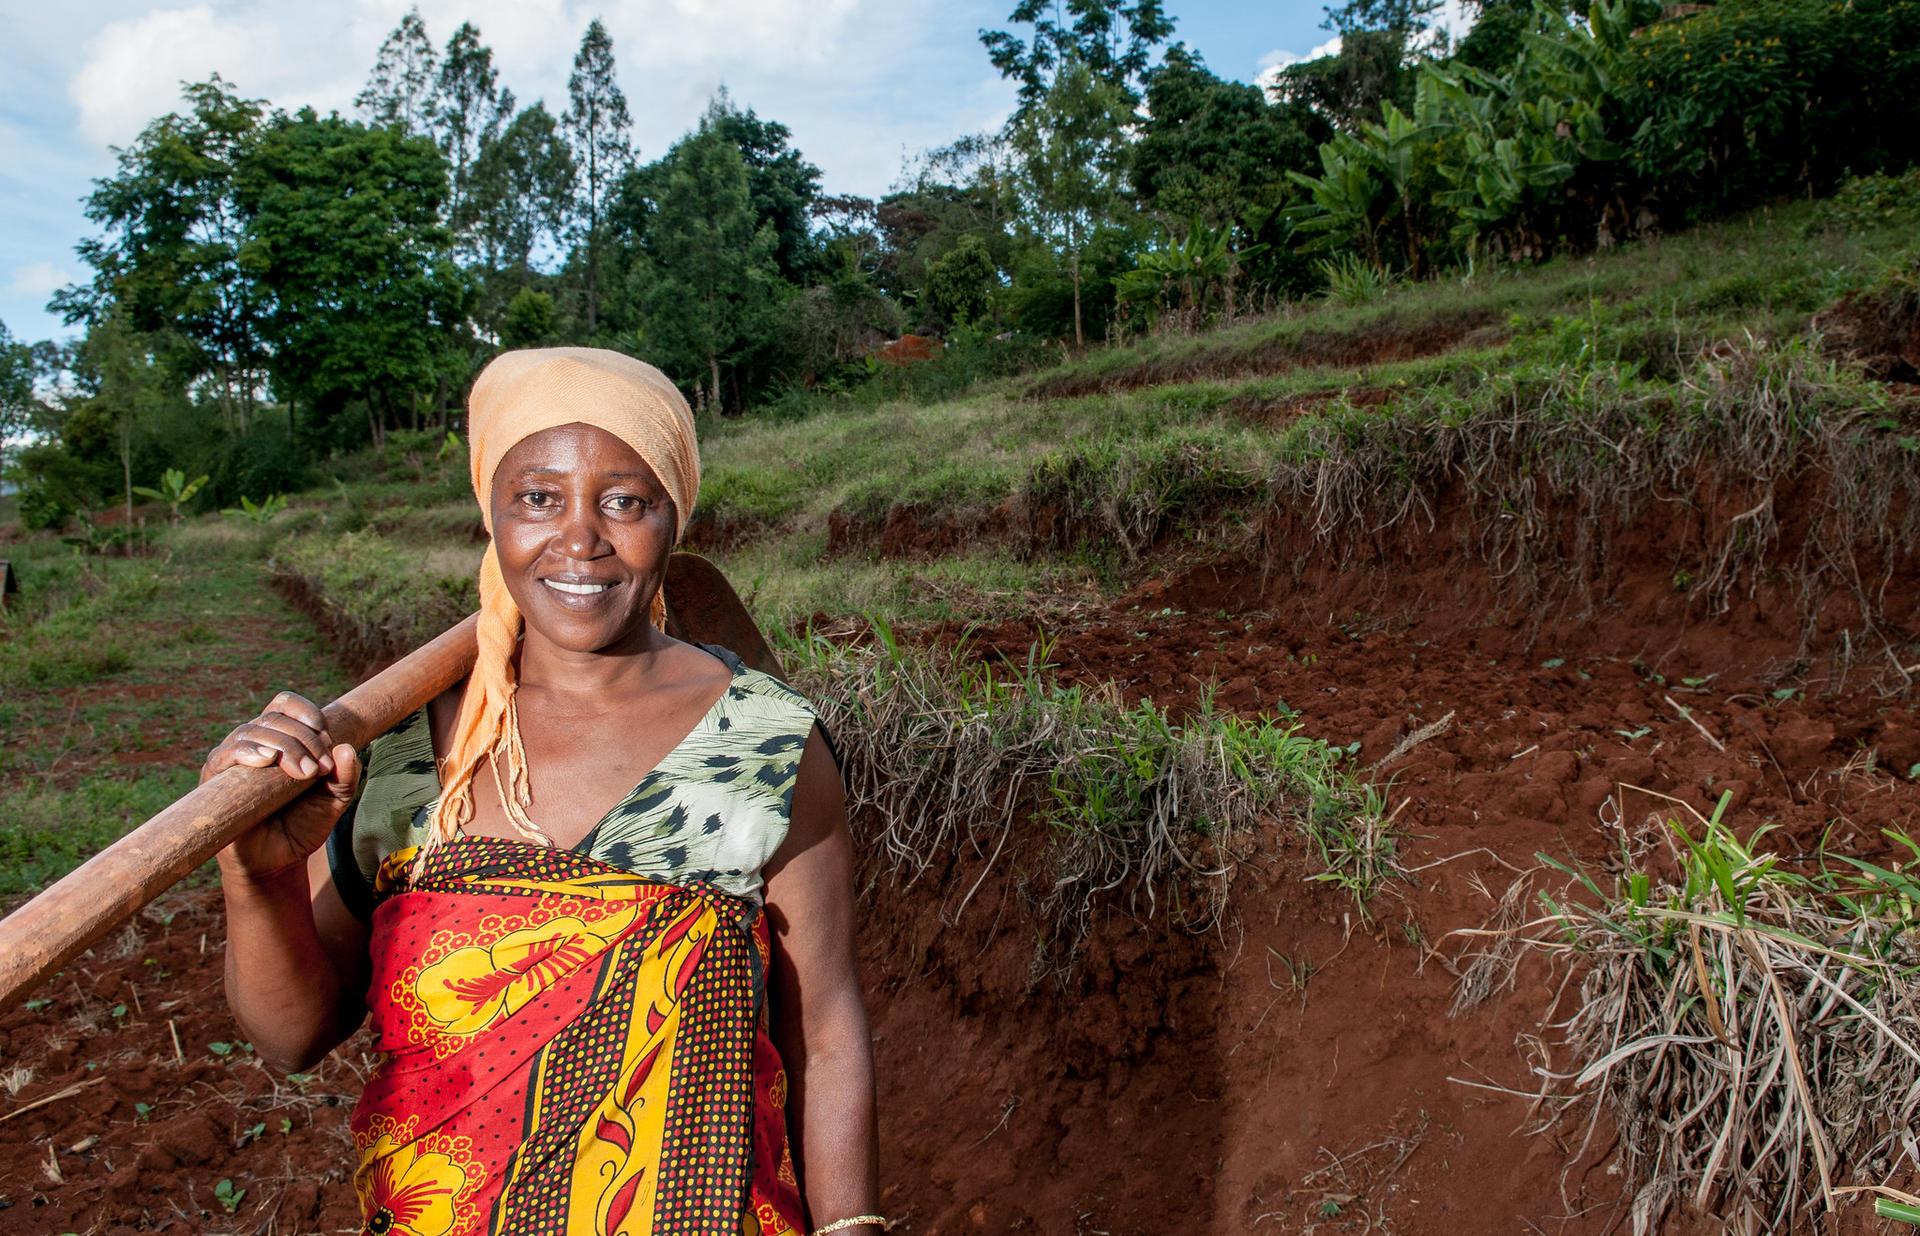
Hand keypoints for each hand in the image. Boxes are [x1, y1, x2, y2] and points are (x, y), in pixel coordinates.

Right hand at [202, 691, 360, 883]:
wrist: (277, 861)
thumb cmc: (303, 825)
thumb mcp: (333, 800)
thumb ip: (345, 777)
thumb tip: (347, 748)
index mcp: (282, 739)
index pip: (286, 705)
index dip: (305, 711)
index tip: (325, 733)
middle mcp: (255, 742)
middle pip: (275, 718)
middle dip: (304, 739)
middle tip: (318, 769)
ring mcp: (233, 759)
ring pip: (253, 731)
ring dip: (283, 746)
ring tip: (302, 772)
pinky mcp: (214, 779)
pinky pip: (225, 754)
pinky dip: (246, 751)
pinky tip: (265, 759)